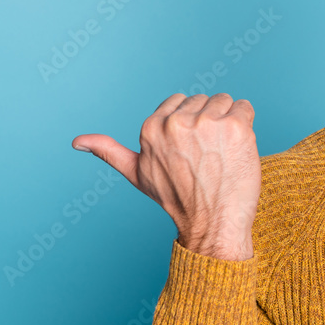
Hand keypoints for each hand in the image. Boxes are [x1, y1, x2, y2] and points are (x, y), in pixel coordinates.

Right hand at [72, 93, 260, 260]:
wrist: (214, 224)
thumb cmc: (179, 199)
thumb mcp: (137, 174)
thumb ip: (110, 152)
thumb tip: (77, 142)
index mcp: (152, 127)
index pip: (181, 101)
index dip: (190, 125)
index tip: (191, 151)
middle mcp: (177, 122)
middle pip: (204, 100)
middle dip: (209, 123)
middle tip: (207, 157)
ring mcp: (206, 122)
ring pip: (225, 101)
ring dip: (229, 123)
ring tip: (222, 154)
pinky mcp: (234, 126)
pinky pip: (245, 107)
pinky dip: (247, 125)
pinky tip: (238, 150)